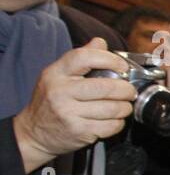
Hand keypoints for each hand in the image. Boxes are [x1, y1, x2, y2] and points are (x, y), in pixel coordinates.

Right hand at [11, 38, 136, 172]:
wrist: (34, 132)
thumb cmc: (50, 101)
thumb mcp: (58, 75)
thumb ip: (80, 58)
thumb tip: (100, 42)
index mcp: (56, 73)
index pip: (84, 57)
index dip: (109, 59)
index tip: (122, 67)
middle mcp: (60, 92)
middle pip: (105, 87)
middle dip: (125, 89)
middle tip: (129, 91)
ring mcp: (68, 113)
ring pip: (112, 108)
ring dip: (125, 108)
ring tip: (124, 106)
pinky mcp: (79, 131)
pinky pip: (111, 126)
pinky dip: (119, 123)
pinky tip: (114, 119)